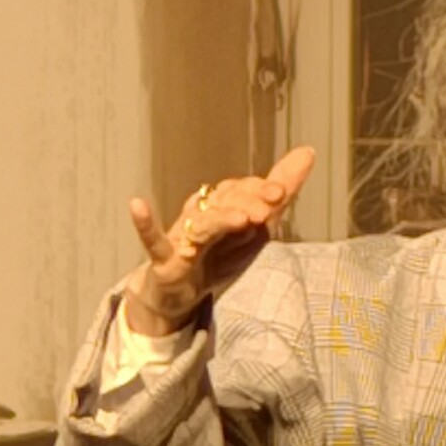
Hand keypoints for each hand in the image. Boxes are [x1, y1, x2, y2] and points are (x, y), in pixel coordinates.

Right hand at [122, 145, 316, 331]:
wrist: (181, 294)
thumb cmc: (219, 254)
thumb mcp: (257, 228)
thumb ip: (281, 192)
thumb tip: (308, 152)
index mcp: (224, 205)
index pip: (242, 190)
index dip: (260, 190)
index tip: (282, 192)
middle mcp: (201, 213)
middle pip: (224, 202)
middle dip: (247, 204)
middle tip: (268, 209)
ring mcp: (181, 234)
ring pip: (202, 222)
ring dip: (221, 218)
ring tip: (241, 219)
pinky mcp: (164, 259)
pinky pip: (151, 240)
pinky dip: (144, 224)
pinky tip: (137, 206)